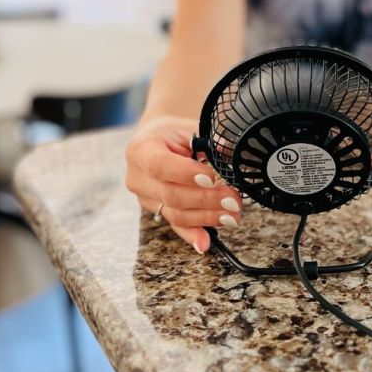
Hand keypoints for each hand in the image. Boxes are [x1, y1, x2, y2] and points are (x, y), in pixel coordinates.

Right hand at [125, 115, 242, 253]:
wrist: (158, 140)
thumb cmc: (175, 133)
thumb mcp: (189, 128)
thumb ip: (208, 141)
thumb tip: (229, 151)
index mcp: (141, 150)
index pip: (159, 165)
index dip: (185, 174)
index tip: (211, 178)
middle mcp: (138, 177)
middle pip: (171, 195)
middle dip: (206, 200)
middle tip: (233, 200)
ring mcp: (146, 198)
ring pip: (176, 214)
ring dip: (207, 217)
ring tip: (232, 216)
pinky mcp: (157, 211)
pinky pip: (177, 225)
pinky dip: (193, 234)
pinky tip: (205, 243)